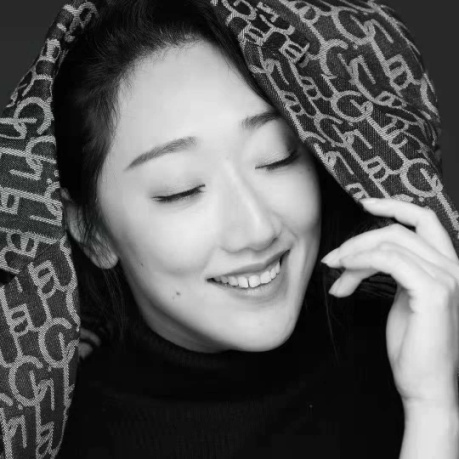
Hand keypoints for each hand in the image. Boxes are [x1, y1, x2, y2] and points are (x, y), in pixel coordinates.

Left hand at [321, 198, 458, 407]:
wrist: (426, 385)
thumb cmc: (413, 345)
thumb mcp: (401, 298)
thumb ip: (393, 271)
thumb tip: (358, 257)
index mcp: (446, 265)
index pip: (424, 220)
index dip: (394, 206)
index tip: (364, 204)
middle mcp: (453, 266)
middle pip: (398, 230)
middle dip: (358, 239)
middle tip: (333, 258)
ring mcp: (447, 278)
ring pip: (390, 243)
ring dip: (353, 253)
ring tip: (335, 272)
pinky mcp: (434, 292)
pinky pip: (389, 260)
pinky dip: (361, 261)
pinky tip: (345, 273)